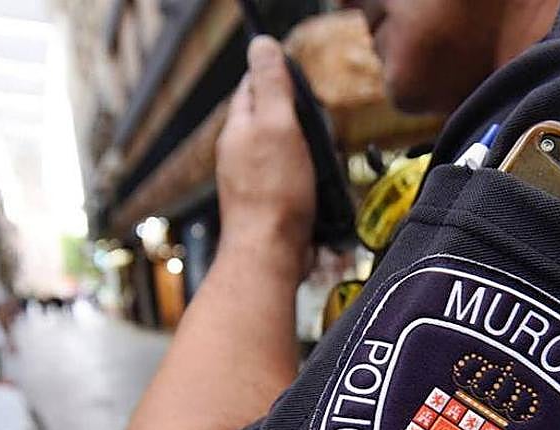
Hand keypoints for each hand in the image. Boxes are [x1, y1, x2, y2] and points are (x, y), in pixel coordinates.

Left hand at [216, 37, 316, 263]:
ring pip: (283, 152)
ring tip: (320, 158)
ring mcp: (253, 183)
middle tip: (315, 121)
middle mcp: (240, 155)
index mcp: (238, 130)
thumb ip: (271, 86)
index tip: (297, 78)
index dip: (275, 76)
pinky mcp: (270, 206)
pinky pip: (292, 182)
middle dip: (295, 117)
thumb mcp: (277, 125)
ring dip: (305, 151)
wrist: (271, 254)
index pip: (251, 87)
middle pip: (269, 120)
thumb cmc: (273, 194)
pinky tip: (319, 187)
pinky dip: (308, 180)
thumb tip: (262, 46)